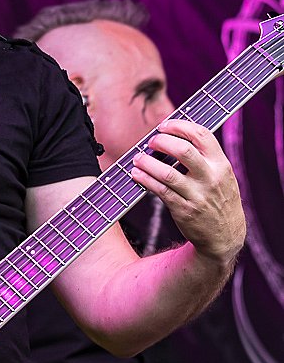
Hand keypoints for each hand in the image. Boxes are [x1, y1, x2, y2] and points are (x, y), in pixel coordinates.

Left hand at [130, 119, 245, 265]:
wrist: (226, 236)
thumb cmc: (218, 199)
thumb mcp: (222, 176)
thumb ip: (205, 158)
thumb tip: (174, 136)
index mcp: (221, 164)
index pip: (202, 135)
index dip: (180, 125)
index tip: (164, 125)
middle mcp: (211, 178)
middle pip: (183, 150)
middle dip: (162, 141)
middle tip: (151, 141)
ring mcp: (197, 195)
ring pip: (167, 173)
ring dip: (148, 162)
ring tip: (137, 158)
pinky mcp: (184, 210)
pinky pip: (161, 191)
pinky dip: (146, 180)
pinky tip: (137, 174)